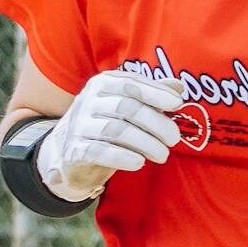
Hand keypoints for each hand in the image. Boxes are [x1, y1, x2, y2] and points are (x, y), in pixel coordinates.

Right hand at [37, 71, 187, 202]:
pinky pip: (99, 152)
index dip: (156, 93)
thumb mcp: (128, 106)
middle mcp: (88, 100)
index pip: (131, 84)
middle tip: (174, 139)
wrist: (69, 151)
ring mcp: (79, 125)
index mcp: (103, 84)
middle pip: (127, 107)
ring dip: (145, 143)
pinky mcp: (74, 150)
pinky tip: (139, 163)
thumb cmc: (107, 124)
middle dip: (156, 123)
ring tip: (162, 155)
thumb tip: (178, 87)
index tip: (177, 104)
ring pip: (116, 130)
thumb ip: (151, 95)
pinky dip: (122, 157)